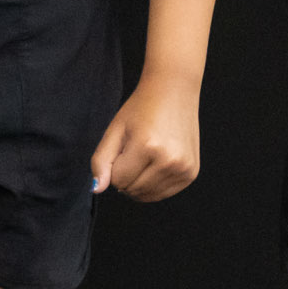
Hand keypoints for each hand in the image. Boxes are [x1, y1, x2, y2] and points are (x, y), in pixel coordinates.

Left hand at [90, 76, 200, 201]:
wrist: (173, 92)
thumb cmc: (142, 109)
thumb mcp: (115, 130)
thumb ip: (101, 161)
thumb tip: (96, 189)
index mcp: (148, 147)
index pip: (118, 180)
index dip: (114, 166)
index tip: (122, 147)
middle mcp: (169, 161)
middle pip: (133, 191)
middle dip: (126, 176)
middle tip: (134, 150)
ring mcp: (183, 169)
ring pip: (148, 196)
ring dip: (139, 181)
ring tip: (146, 155)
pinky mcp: (191, 174)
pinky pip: (163, 193)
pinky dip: (154, 184)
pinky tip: (157, 161)